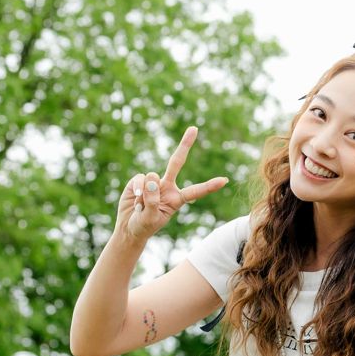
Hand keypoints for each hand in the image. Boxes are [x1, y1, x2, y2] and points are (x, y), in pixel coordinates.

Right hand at [115, 126, 228, 242]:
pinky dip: (137, 189)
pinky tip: (135, 198)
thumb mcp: (150, 219)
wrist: (129, 227)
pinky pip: (140, 178)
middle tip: (194, 128)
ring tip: (142, 206)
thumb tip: (151, 180)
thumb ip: (152, 202)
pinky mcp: (139, 180)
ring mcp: (153, 182)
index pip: (195, 191)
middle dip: (185, 144)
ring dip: (145, 194)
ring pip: (152, 177)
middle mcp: (168, 187)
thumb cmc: (144, 226)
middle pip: (177, 162)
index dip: (209, 186)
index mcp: (177, 199)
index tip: (225, 180)